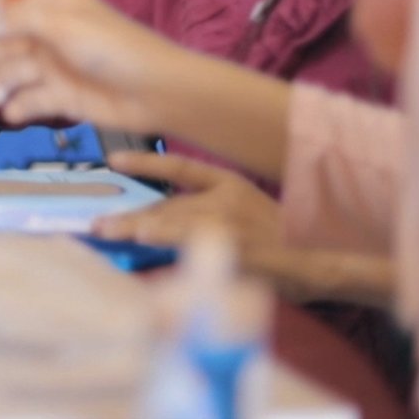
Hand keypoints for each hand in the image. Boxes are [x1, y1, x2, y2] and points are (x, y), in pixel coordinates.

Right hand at [0, 0, 197, 131]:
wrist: (156, 92)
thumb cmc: (112, 49)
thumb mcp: (61, 25)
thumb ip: (16, 20)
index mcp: (49, 8)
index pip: (0, 12)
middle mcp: (47, 34)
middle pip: (0, 45)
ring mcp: (54, 67)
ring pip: (12, 74)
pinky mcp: (61, 97)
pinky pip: (29, 100)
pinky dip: (18, 106)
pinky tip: (14, 113)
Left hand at [98, 151, 394, 307]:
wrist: (322, 259)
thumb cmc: (279, 237)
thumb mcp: (243, 210)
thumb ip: (201, 211)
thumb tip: (154, 222)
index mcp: (228, 184)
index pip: (179, 168)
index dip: (145, 163)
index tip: (112, 159)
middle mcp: (226, 200)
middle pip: (166, 206)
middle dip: (130, 215)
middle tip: (97, 223)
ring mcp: (232, 225)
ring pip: (175, 225)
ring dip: (138, 229)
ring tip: (110, 232)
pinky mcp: (238, 250)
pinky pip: (196, 248)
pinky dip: (169, 246)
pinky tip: (145, 243)